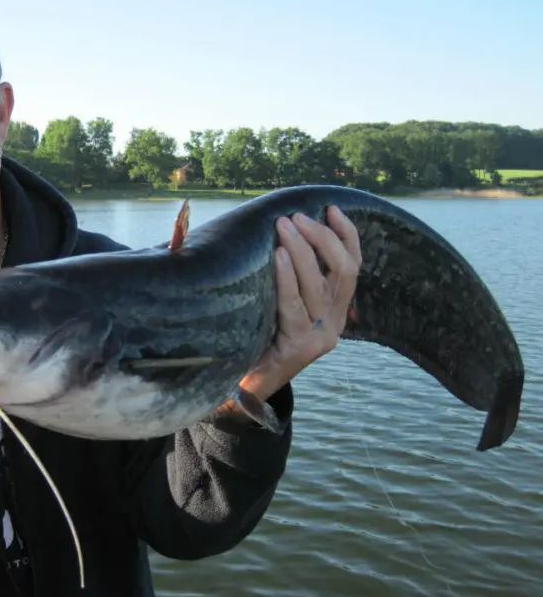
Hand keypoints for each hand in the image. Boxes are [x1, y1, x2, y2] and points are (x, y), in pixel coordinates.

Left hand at [240, 205, 361, 399]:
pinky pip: (295, 306)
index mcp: (335, 311)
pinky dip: (287, 277)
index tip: (332, 208)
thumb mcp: (277, 304)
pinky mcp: (301, 348)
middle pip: (343, 271)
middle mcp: (334, 323)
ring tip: (284, 227)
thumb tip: (276, 229)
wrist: (244, 388)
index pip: (352, 266)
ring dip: (302, 250)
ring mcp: (321, 337)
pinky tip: (277, 257)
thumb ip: (286, 277)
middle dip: (322, 237)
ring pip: (320, 285)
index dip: (347, 235)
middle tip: (296, 217)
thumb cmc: (256, 337)